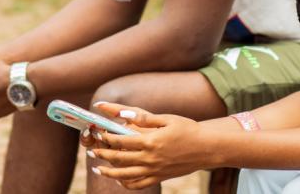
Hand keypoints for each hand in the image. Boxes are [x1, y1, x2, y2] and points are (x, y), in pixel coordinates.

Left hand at [89, 102, 213, 189]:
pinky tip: (119, 180)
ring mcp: (154, 170)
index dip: (107, 137)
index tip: (99, 133)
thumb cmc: (187, 129)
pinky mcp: (160, 177)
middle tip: (92, 150)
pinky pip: (139, 184)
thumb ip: (143, 118)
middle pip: (120, 158)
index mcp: (150, 141)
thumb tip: (123, 114)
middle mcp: (150, 158)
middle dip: (103, 154)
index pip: (121, 141)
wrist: (207, 148)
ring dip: (109, 172)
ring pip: (126, 175)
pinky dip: (127, 184)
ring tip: (97, 169)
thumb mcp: (166, 119)